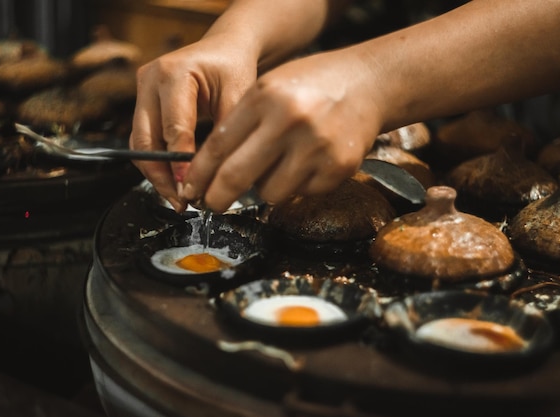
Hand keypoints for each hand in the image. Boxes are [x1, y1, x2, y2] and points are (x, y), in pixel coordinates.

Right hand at [129, 35, 257, 210]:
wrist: (224, 49)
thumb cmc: (233, 69)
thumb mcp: (238, 96)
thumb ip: (225, 134)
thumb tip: (217, 177)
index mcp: (174, 73)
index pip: (174, 128)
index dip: (180, 164)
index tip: (190, 190)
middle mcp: (150, 80)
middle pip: (145, 139)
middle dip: (161, 176)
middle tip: (180, 202)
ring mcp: (142, 90)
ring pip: (140, 144)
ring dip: (156, 174)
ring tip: (177, 198)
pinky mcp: (143, 102)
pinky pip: (144, 140)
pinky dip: (157, 163)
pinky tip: (174, 182)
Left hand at [180, 46, 384, 212]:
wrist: (369, 84)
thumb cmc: (312, 86)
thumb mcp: (269, 87)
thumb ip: (241, 121)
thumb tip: (209, 170)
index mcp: (265, 97)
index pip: (219, 146)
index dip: (199, 174)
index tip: (190, 189)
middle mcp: (289, 121)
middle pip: (236, 176)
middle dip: (216, 198)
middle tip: (210, 205)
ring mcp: (316, 147)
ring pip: (268, 193)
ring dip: (263, 188)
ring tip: (276, 167)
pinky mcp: (338, 168)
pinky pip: (300, 194)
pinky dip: (295, 185)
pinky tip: (305, 163)